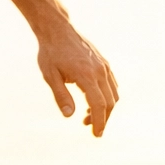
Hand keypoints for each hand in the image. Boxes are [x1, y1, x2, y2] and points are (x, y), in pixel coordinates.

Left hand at [36, 20, 118, 136]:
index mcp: (87, 76)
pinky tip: (93, 101)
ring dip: (105, 108)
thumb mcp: (50, 75)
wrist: (58, 30)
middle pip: (110, 102)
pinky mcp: (104, 63)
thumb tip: (69, 116)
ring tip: (88, 116)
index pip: (98, 105)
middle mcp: (100, 71)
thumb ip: (60, 95)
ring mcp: (104, 67)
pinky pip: (112, 84)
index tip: (96, 134)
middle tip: (90, 128)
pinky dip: (107, 96)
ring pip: (113, 94)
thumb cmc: (50, 53)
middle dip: (103, 118)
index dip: (99, 122)